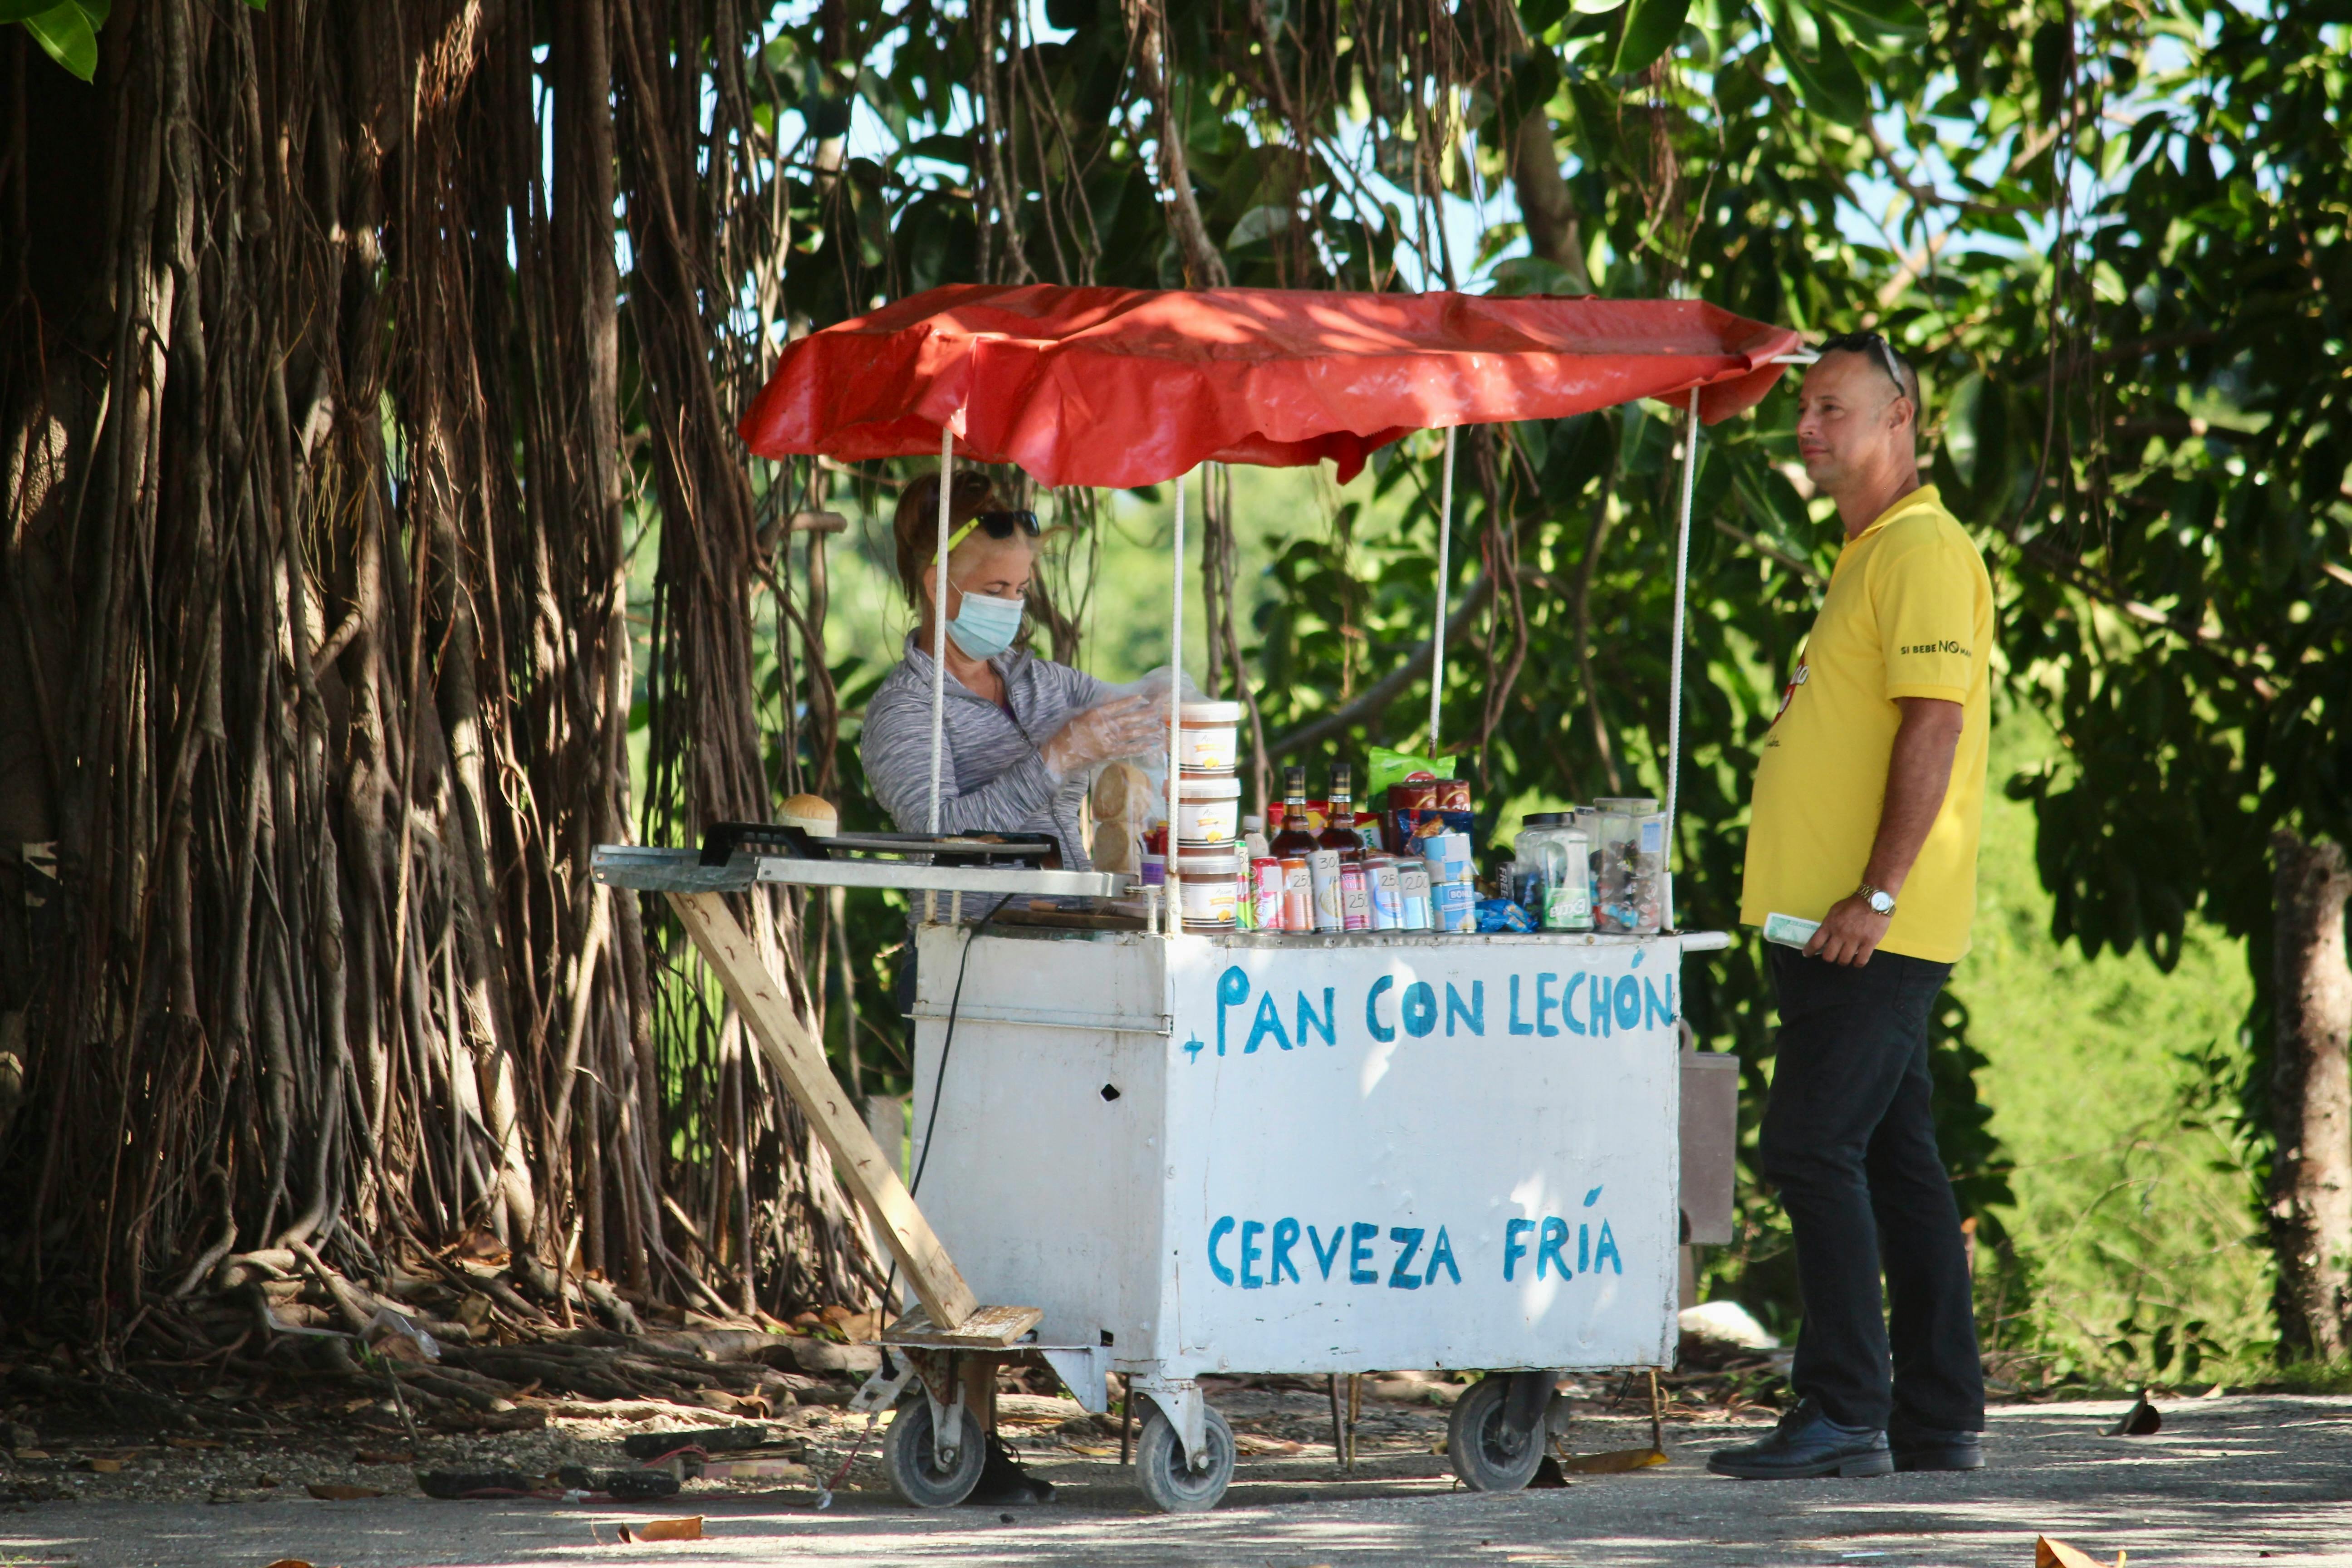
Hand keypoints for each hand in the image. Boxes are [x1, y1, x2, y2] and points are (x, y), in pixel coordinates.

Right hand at [1041, 695, 1165, 776]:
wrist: (1062, 754)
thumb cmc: (1068, 733)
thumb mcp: (1080, 714)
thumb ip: (1097, 705)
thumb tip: (1110, 694)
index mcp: (1096, 714)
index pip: (1117, 705)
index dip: (1131, 701)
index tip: (1143, 698)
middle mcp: (1104, 726)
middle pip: (1129, 719)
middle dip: (1145, 715)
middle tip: (1158, 711)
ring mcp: (1108, 740)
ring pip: (1132, 734)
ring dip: (1147, 730)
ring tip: (1159, 727)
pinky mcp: (1110, 753)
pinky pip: (1128, 749)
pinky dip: (1140, 747)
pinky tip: (1151, 745)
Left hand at [1803, 894, 1892, 966]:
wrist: (1875, 900)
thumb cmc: (1853, 904)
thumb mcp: (1835, 910)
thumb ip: (1829, 923)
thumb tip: (1824, 935)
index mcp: (1830, 925)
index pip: (1815, 942)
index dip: (1809, 951)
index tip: (1807, 954)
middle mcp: (1840, 934)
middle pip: (1829, 956)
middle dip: (1829, 957)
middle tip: (1832, 955)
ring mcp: (1855, 939)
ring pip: (1844, 960)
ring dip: (1843, 961)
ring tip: (1845, 957)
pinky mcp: (1869, 943)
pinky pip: (1861, 960)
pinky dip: (1857, 963)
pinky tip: (1857, 961)